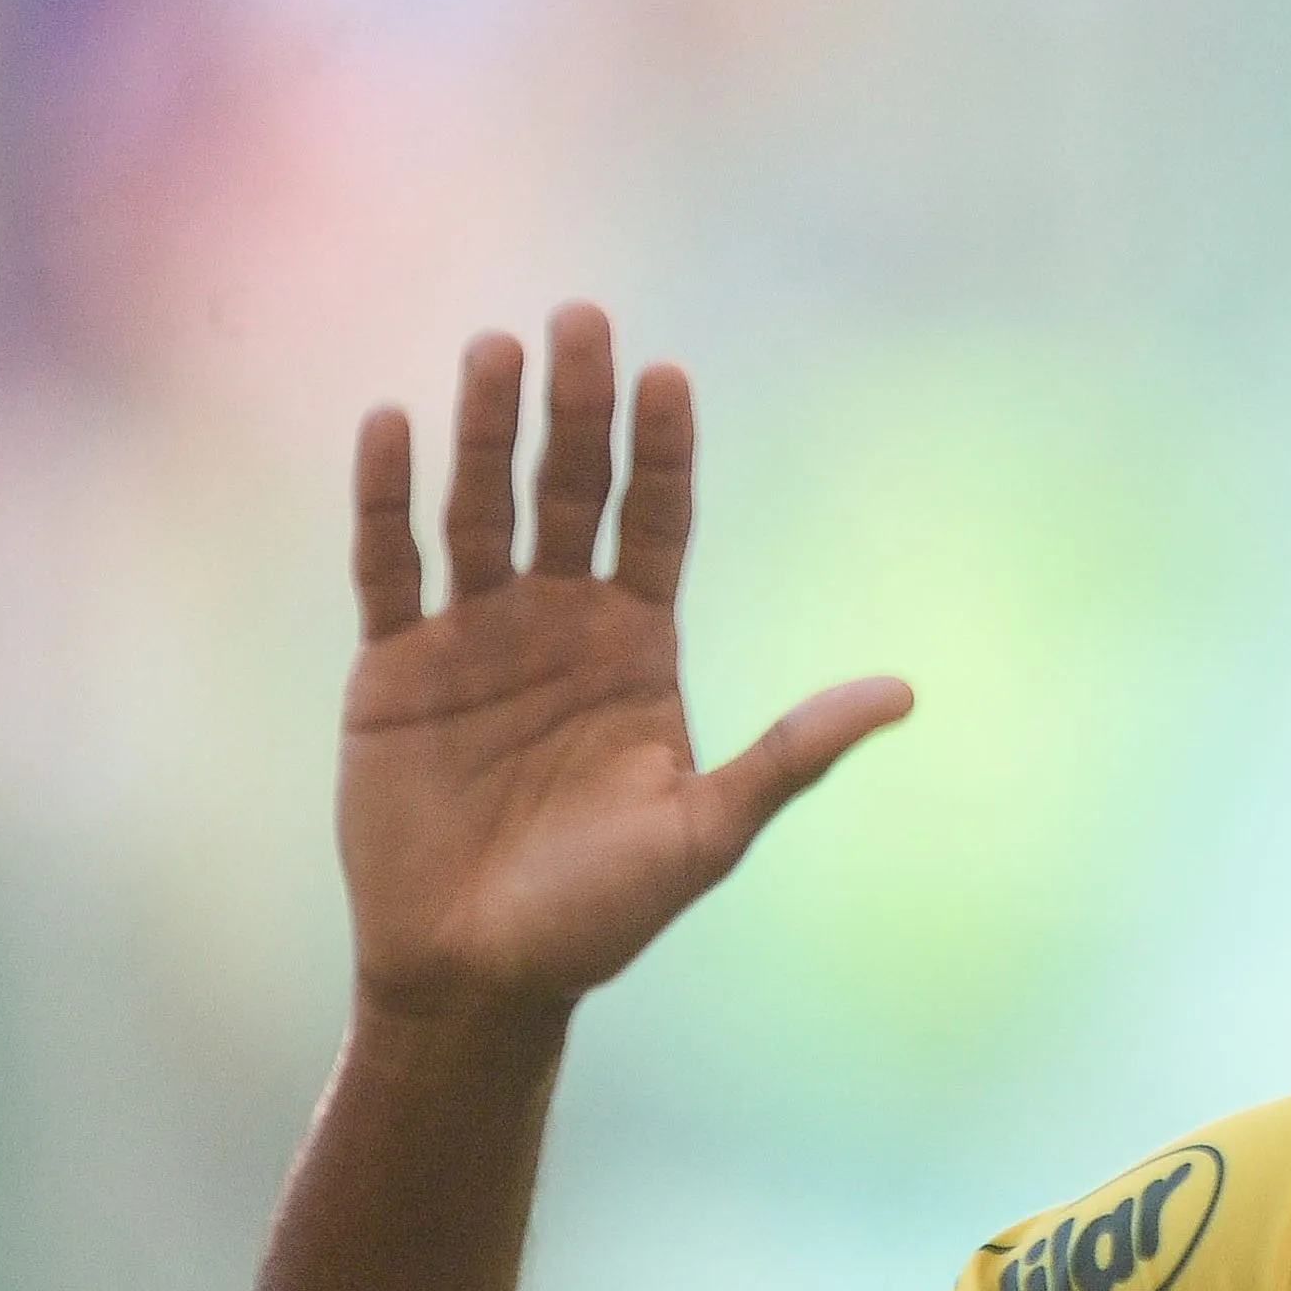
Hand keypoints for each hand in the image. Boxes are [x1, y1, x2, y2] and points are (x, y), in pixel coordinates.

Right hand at [339, 303, 908, 1018]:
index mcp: (639, 648)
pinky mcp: (394, 669)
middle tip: (582, 319)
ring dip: (485, 431)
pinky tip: (393, 425)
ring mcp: (474, 639)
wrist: (485, 972)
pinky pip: (390, 567)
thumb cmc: (604, 912)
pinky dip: (387, 500)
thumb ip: (794, 754)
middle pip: (569, 491)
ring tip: (496, 348)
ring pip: (479, 509)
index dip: (663, 451)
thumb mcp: (709, 830)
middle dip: (575, 410)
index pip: (658, 522)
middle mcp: (559, 623)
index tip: (669, 377)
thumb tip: (903, 694)